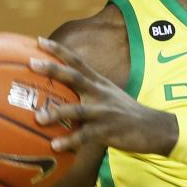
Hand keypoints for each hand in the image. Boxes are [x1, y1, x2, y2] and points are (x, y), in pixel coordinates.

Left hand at [31, 37, 178, 155]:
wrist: (155, 128)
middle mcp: (101, 93)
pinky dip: (69, 141)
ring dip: (56, 112)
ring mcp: (104, 112)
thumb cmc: (128, 114)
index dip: (59, 51)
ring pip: (77, 109)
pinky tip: (55, 146)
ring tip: (38, 117)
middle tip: (32, 63)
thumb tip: (63, 95)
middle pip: (74, 77)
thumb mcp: (111, 96)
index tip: (39, 41)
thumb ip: (90, 92)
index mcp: (100, 83)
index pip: (78, 62)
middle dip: (53, 69)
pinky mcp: (108, 131)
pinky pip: (85, 136)